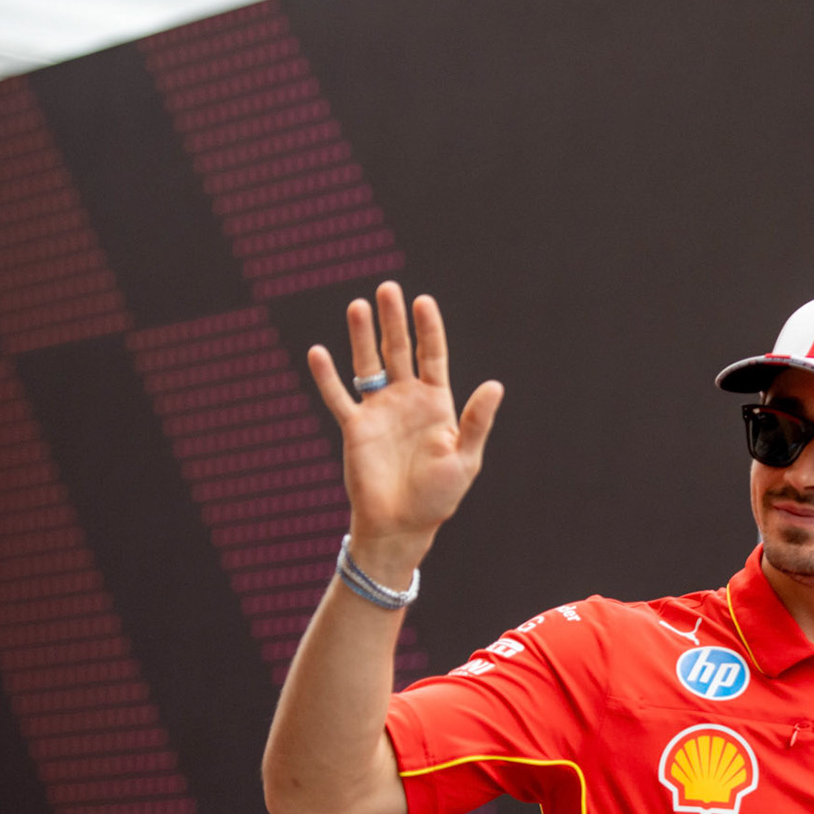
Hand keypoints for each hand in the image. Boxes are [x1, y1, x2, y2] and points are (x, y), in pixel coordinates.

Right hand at [308, 281, 503, 578]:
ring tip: (358, 304)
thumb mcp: (465, 458)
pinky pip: (338, 396)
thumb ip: (476, 421)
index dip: (428, 329)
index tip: (423, 300)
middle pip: (399, 351)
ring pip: (368, 364)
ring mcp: (379, 411)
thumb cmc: (438, 496)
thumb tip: (495, 384)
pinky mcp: (355, 428)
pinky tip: (318, 352)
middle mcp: (406, 400)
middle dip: (394, 320)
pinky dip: (327, 376)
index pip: (432, 356)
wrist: (401, 525)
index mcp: (437, 404)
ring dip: (362, 336)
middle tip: (388, 288)